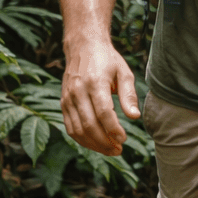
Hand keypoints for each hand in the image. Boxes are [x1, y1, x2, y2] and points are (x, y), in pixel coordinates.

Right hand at [60, 39, 139, 155]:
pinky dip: (82, 140)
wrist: (83, 47)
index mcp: (95, 83)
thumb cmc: (107, 60)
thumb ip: (129, 95)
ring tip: (110, 150)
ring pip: (77, 130)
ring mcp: (68, 99)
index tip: (123, 139)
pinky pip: (70, 127)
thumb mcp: (124, 72)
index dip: (113, 129)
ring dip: (93, 144)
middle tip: (119, 150)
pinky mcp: (63, 103)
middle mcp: (78, 92)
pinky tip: (96, 144)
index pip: (103, 112)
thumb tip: (135, 117)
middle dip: (104, 142)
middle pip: (89, 125)